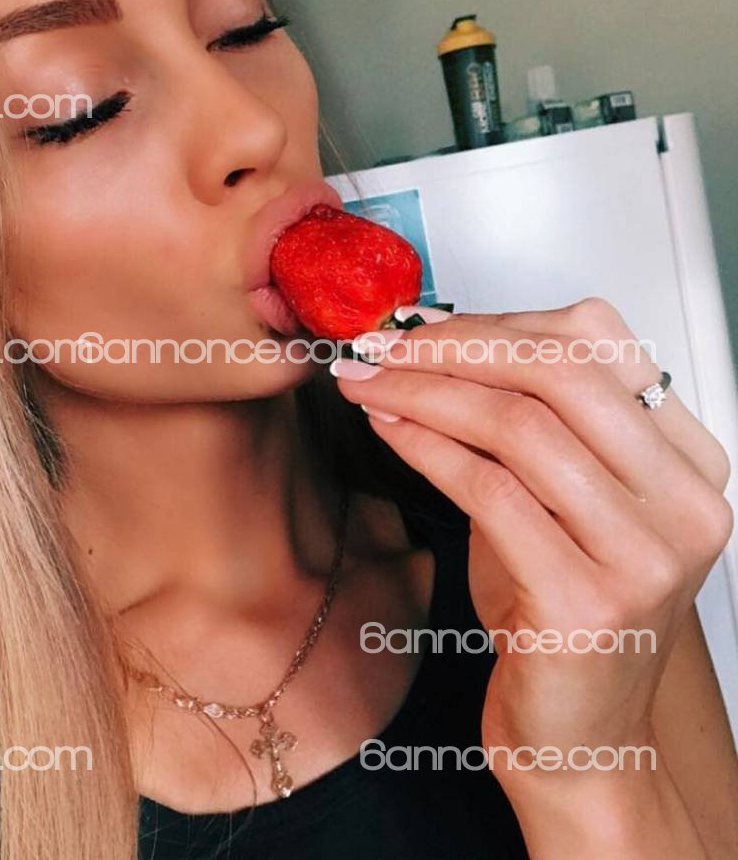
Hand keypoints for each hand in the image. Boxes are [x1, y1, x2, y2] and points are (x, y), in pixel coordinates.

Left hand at [330, 297, 732, 778]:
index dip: (498, 321)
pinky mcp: (589, 602)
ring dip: (423, 392)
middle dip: (451, 347)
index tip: (421, 324)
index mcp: (688, 462)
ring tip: (366, 383)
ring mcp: (646, 555)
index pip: (599, 342)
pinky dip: (423, 446)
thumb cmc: (559, 609)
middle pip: (558, 372)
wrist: (579, 734)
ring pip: (517, 426)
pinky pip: (488, 490)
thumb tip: (432, 341)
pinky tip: (385, 429)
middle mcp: (686, 502)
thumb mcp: (556, 497)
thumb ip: (521, 419)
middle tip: (379, 347)